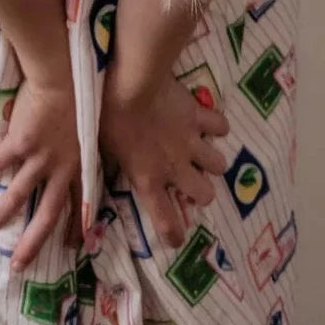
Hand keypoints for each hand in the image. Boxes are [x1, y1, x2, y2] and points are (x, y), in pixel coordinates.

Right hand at [0, 74, 82, 268]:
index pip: (80, 203)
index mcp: (80, 164)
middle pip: (48, 214)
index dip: (77, 226)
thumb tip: (74, 149)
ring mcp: (41, 157)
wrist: (65, 75)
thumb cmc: (79, 94)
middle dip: (33, 241)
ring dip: (1, 214)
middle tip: (18, 264)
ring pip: (19, 195)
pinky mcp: (22, 142)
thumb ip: (79, 144)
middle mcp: (62, 167)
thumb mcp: (87, 127)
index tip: (73, 245)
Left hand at [98, 68, 229, 248]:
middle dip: (201, 193)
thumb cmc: (110, 118)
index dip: (173, 235)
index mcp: (148, 180)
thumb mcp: (103, 148)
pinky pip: (220, 126)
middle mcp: (175, 167)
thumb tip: (107, 174)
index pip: (165, 221)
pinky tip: (210, 124)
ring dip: (212, 162)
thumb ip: (112, 165)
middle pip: (205, 195)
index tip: (176, 239)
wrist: (132, 85)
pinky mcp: (199, 117)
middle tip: (192, 182)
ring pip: (218, 165)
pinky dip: (218, 127)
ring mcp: (191, 143)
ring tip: (203, 155)